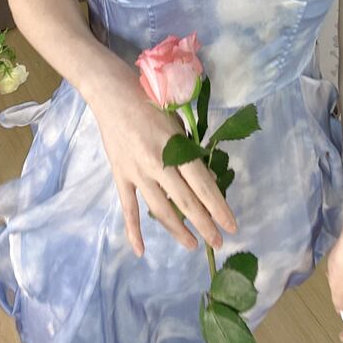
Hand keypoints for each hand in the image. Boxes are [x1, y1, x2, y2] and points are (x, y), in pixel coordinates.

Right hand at [90, 60, 237, 256]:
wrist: (111, 92)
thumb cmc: (150, 99)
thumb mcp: (178, 120)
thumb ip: (189, 148)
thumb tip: (205, 175)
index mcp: (176, 148)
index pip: (203, 186)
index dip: (218, 208)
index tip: (231, 225)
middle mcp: (158, 164)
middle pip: (186, 202)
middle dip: (205, 225)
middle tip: (218, 243)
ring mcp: (137, 173)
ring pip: (161, 210)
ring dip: (178, 231)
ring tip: (192, 245)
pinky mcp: (120, 176)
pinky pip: (128, 208)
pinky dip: (133, 231)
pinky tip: (140, 250)